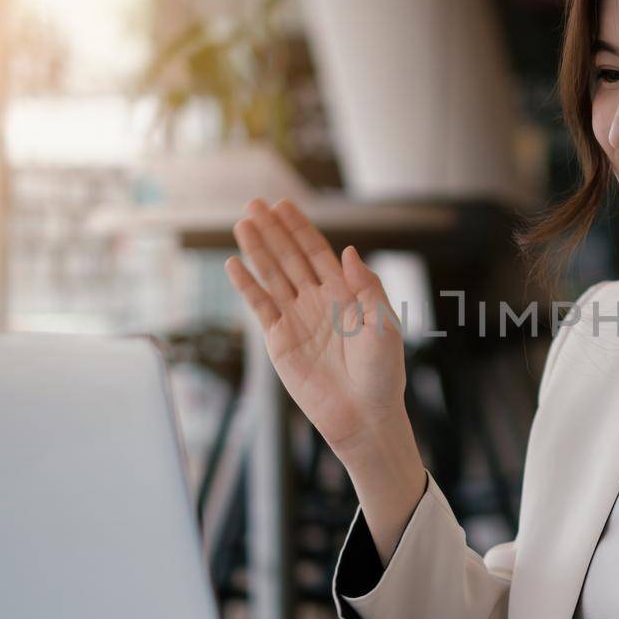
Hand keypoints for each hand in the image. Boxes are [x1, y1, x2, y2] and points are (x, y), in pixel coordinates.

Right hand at [224, 198, 406, 459]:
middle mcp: (318, 301)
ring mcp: (297, 319)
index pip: (318, 252)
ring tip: (242, 223)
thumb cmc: (382, 373)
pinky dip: (247, 285)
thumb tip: (349, 252)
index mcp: (346, 294)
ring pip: (273, 276)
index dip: (300, 228)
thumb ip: (367, 287)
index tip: (284, 204)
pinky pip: (260, 306)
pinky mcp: (279, 341)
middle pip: (291, 257)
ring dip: (257, 250)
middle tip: (254, 203)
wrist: (364, 415)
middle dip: (273, 231)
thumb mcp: (384, 325)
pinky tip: (234, 264)